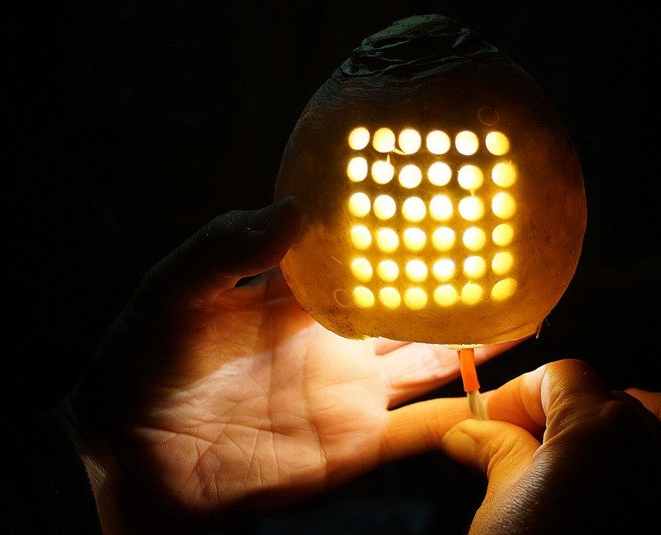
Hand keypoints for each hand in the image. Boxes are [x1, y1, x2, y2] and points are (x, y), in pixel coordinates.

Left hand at [58, 198, 515, 532]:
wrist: (129, 465)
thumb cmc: (139, 366)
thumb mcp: (172, 291)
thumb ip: (224, 246)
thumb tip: (290, 208)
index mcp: (296, 295)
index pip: (364, 253)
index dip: (404, 228)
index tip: (453, 196)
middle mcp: (332, 341)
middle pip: (410, 303)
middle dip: (457, 280)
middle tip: (514, 252)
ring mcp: (348, 394)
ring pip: (429, 359)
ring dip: (476, 340)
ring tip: (531, 308)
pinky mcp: (354, 446)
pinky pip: (422, 429)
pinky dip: (467, 412)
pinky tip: (511, 396)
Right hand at [441, 360, 660, 533]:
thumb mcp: (501, 514)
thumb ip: (499, 455)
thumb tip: (474, 428)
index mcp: (602, 429)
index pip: (563, 379)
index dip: (524, 399)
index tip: (495, 423)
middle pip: (623, 406)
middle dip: (581, 424)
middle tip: (536, 458)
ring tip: (634, 455)